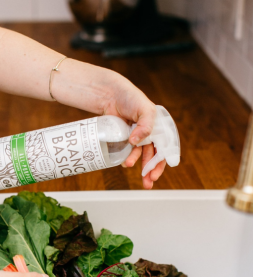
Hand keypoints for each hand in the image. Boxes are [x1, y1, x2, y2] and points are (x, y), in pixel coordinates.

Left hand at [99, 73, 164, 188]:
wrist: (111, 94)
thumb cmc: (131, 98)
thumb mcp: (145, 109)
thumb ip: (146, 125)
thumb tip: (137, 141)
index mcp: (159, 128)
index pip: (165, 148)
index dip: (162, 162)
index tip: (156, 173)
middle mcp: (149, 134)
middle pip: (153, 155)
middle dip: (150, 169)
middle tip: (147, 182)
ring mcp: (136, 137)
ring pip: (139, 155)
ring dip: (137, 163)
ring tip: (128, 165)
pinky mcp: (123, 138)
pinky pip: (127, 151)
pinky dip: (127, 157)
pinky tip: (124, 161)